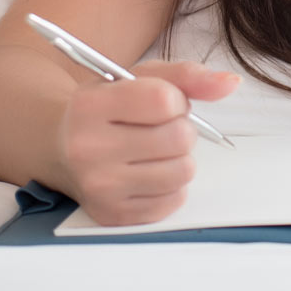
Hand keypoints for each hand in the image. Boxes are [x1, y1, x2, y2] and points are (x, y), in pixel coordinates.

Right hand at [59, 59, 239, 225]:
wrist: (60, 144)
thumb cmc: (109, 105)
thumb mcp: (140, 77)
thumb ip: (187, 76)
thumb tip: (230, 83)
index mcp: (91, 105)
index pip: (165, 100)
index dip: (177, 98)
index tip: (163, 101)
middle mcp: (88, 149)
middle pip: (178, 137)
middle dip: (181, 127)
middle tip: (160, 126)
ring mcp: (99, 187)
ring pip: (182, 170)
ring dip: (180, 156)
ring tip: (156, 148)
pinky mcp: (113, 215)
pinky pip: (174, 199)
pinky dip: (172, 183)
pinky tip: (149, 170)